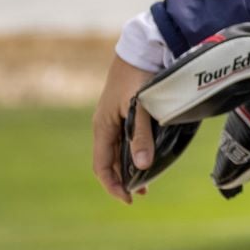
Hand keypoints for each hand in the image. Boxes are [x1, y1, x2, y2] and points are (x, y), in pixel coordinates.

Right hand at [89, 55, 157, 202]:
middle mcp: (105, 126)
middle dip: (122, 180)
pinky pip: (125, 140)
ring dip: (129, 168)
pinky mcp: (125, 113)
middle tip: (140, 195)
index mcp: (102, 127)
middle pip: (109, 161)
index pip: (102, 165)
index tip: (127, 198)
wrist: (139, 51)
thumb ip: (141, 136)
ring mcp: (113, 119)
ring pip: (118, 151)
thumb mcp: (140, 108)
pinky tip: (147, 158)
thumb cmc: (139, 78)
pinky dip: (133, 153)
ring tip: (146, 183)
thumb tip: (142, 166)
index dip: (112, 184)